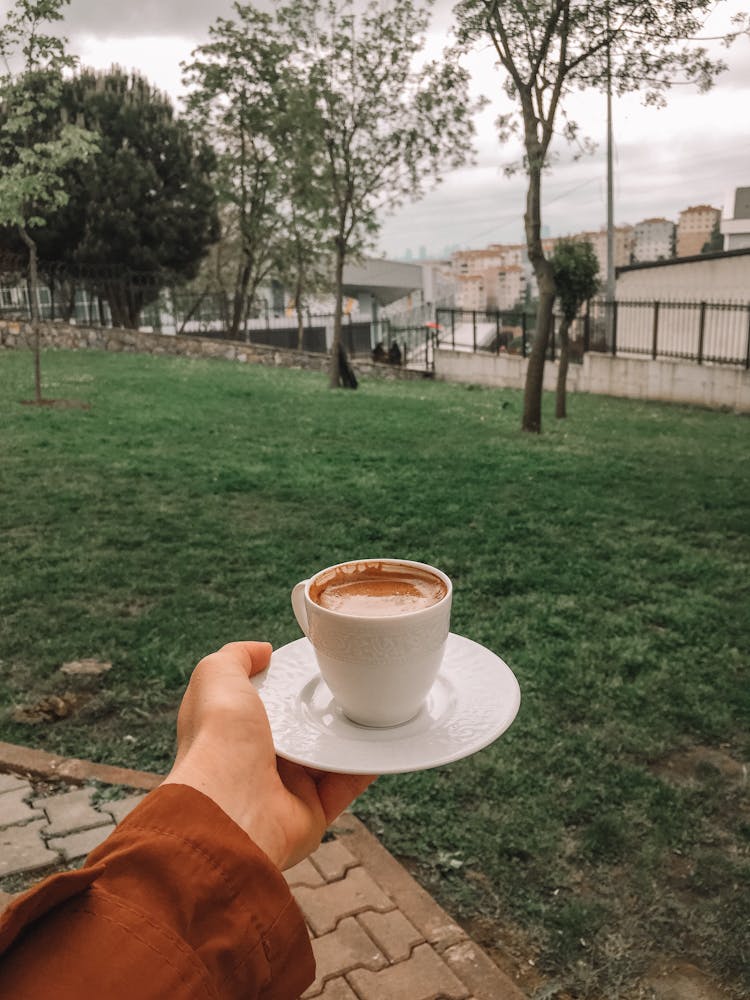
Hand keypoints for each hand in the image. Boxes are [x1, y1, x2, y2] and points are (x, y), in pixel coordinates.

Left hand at [162, 641, 375, 869]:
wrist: (233, 806)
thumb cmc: (218, 740)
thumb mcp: (216, 677)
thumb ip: (235, 656)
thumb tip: (262, 650)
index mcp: (232, 728)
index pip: (262, 699)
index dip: (284, 681)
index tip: (312, 663)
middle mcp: (256, 758)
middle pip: (298, 725)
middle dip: (321, 706)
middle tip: (351, 681)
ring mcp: (285, 786)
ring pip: (327, 753)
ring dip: (349, 733)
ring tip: (375, 705)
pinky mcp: (313, 810)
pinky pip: (347, 782)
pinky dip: (365, 764)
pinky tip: (381, 740)